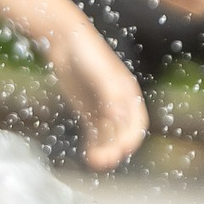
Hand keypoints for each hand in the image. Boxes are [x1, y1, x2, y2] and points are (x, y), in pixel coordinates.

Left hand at [51, 27, 148, 170]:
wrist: (66, 41)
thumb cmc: (87, 54)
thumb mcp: (101, 74)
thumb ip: (111, 96)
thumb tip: (120, 119)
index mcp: (129, 93)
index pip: (137, 122)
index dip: (131, 138)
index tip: (122, 150)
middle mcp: (119, 103)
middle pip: (122, 133)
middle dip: (114, 149)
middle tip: (103, 161)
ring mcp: (103, 108)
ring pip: (108, 136)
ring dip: (104, 150)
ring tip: (94, 162)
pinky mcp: (89, 112)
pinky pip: (95, 133)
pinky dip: (94, 145)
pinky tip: (89, 154)